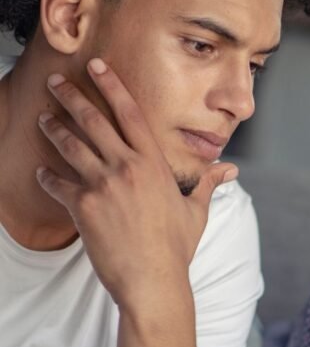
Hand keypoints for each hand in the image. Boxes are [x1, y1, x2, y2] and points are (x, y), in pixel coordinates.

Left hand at [36, 58, 236, 310]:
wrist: (153, 280)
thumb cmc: (177, 248)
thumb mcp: (196, 212)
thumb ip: (207, 184)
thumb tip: (229, 169)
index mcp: (154, 164)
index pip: (130, 113)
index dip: (111, 86)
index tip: (96, 66)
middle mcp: (126, 167)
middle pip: (93, 120)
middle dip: (71, 96)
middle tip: (55, 82)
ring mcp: (102, 185)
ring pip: (70, 144)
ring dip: (53, 128)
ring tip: (44, 118)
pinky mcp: (82, 206)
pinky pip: (56, 183)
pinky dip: (47, 177)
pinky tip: (42, 173)